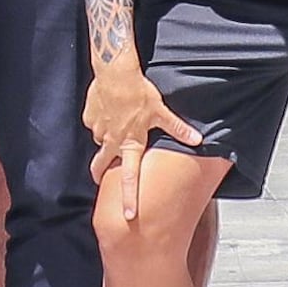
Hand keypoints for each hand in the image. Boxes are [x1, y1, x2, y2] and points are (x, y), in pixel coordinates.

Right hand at [83, 57, 203, 203]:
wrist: (114, 71)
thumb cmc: (138, 91)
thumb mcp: (161, 111)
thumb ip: (177, 128)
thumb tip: (197, 139)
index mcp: (130, 143)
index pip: (129, 177)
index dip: (129, 197)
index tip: (128, 215)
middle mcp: (112, 140)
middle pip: (100, 166)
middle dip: (99, 174)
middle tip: (100, 179)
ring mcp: (99, 129)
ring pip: (101, 140)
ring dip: (107, 138)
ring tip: (117, 125)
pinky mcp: (90, 116)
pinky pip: (95, 123)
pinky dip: (101, 120)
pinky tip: (110, 109)